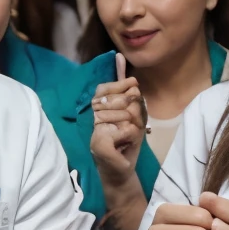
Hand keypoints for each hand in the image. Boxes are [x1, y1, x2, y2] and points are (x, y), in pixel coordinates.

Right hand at [89, 58, 145, 190]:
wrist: (121, 172)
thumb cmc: (126, 143)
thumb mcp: (132, 113)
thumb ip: (124, 88)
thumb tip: (118, 57)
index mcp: (99, 110)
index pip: (104, 88)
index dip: (121, 87)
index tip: (132, 97)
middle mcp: (94, 118)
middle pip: (121, 101)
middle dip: (135, 114)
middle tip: (131, 128)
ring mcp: (95, 131)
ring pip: (126, 116)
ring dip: (135, 127)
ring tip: (128, 138)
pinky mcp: (99, 144)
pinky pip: (126, 129)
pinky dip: (132, 136)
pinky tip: (125, 145)